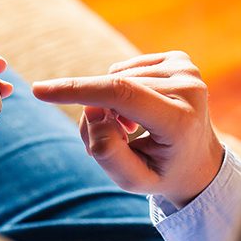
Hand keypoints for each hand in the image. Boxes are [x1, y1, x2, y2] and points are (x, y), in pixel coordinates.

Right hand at [32, 51, 223, 206]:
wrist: (199, 161)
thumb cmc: (163, 173)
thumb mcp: (134, 180)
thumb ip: (107, 153)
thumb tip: (92, 110)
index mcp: (181, 120)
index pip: (121, 95)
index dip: (78, 90)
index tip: (40, 91)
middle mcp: (189, 88)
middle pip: (114, 90)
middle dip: (96, 114)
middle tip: (108, 142)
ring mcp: (187, 69)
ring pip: (116, 77)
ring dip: (110, 104)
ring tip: (130, 130)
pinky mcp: (180, 60)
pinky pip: (126, 69)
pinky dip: (122, 91)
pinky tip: (140, 112)